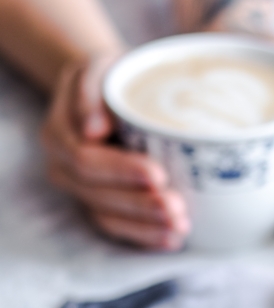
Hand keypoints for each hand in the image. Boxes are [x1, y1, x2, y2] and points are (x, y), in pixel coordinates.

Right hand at [40, 55, 190, 249]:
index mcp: (60, 134)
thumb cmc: (108, 79)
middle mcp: (64, 167)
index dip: (122, 171)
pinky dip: (145, 236)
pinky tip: (171, 240)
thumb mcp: (99, 67)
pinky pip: (117, 229)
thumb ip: (91, 90)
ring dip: (145, 226)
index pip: (87, 160)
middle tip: (177, 208)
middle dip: (140, 205)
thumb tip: (94, 128)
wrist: (106, 94)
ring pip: (108, 217)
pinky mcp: (100, 207)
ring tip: (180, 227)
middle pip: (98, 195)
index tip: (158, 174)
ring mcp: (81, 191)